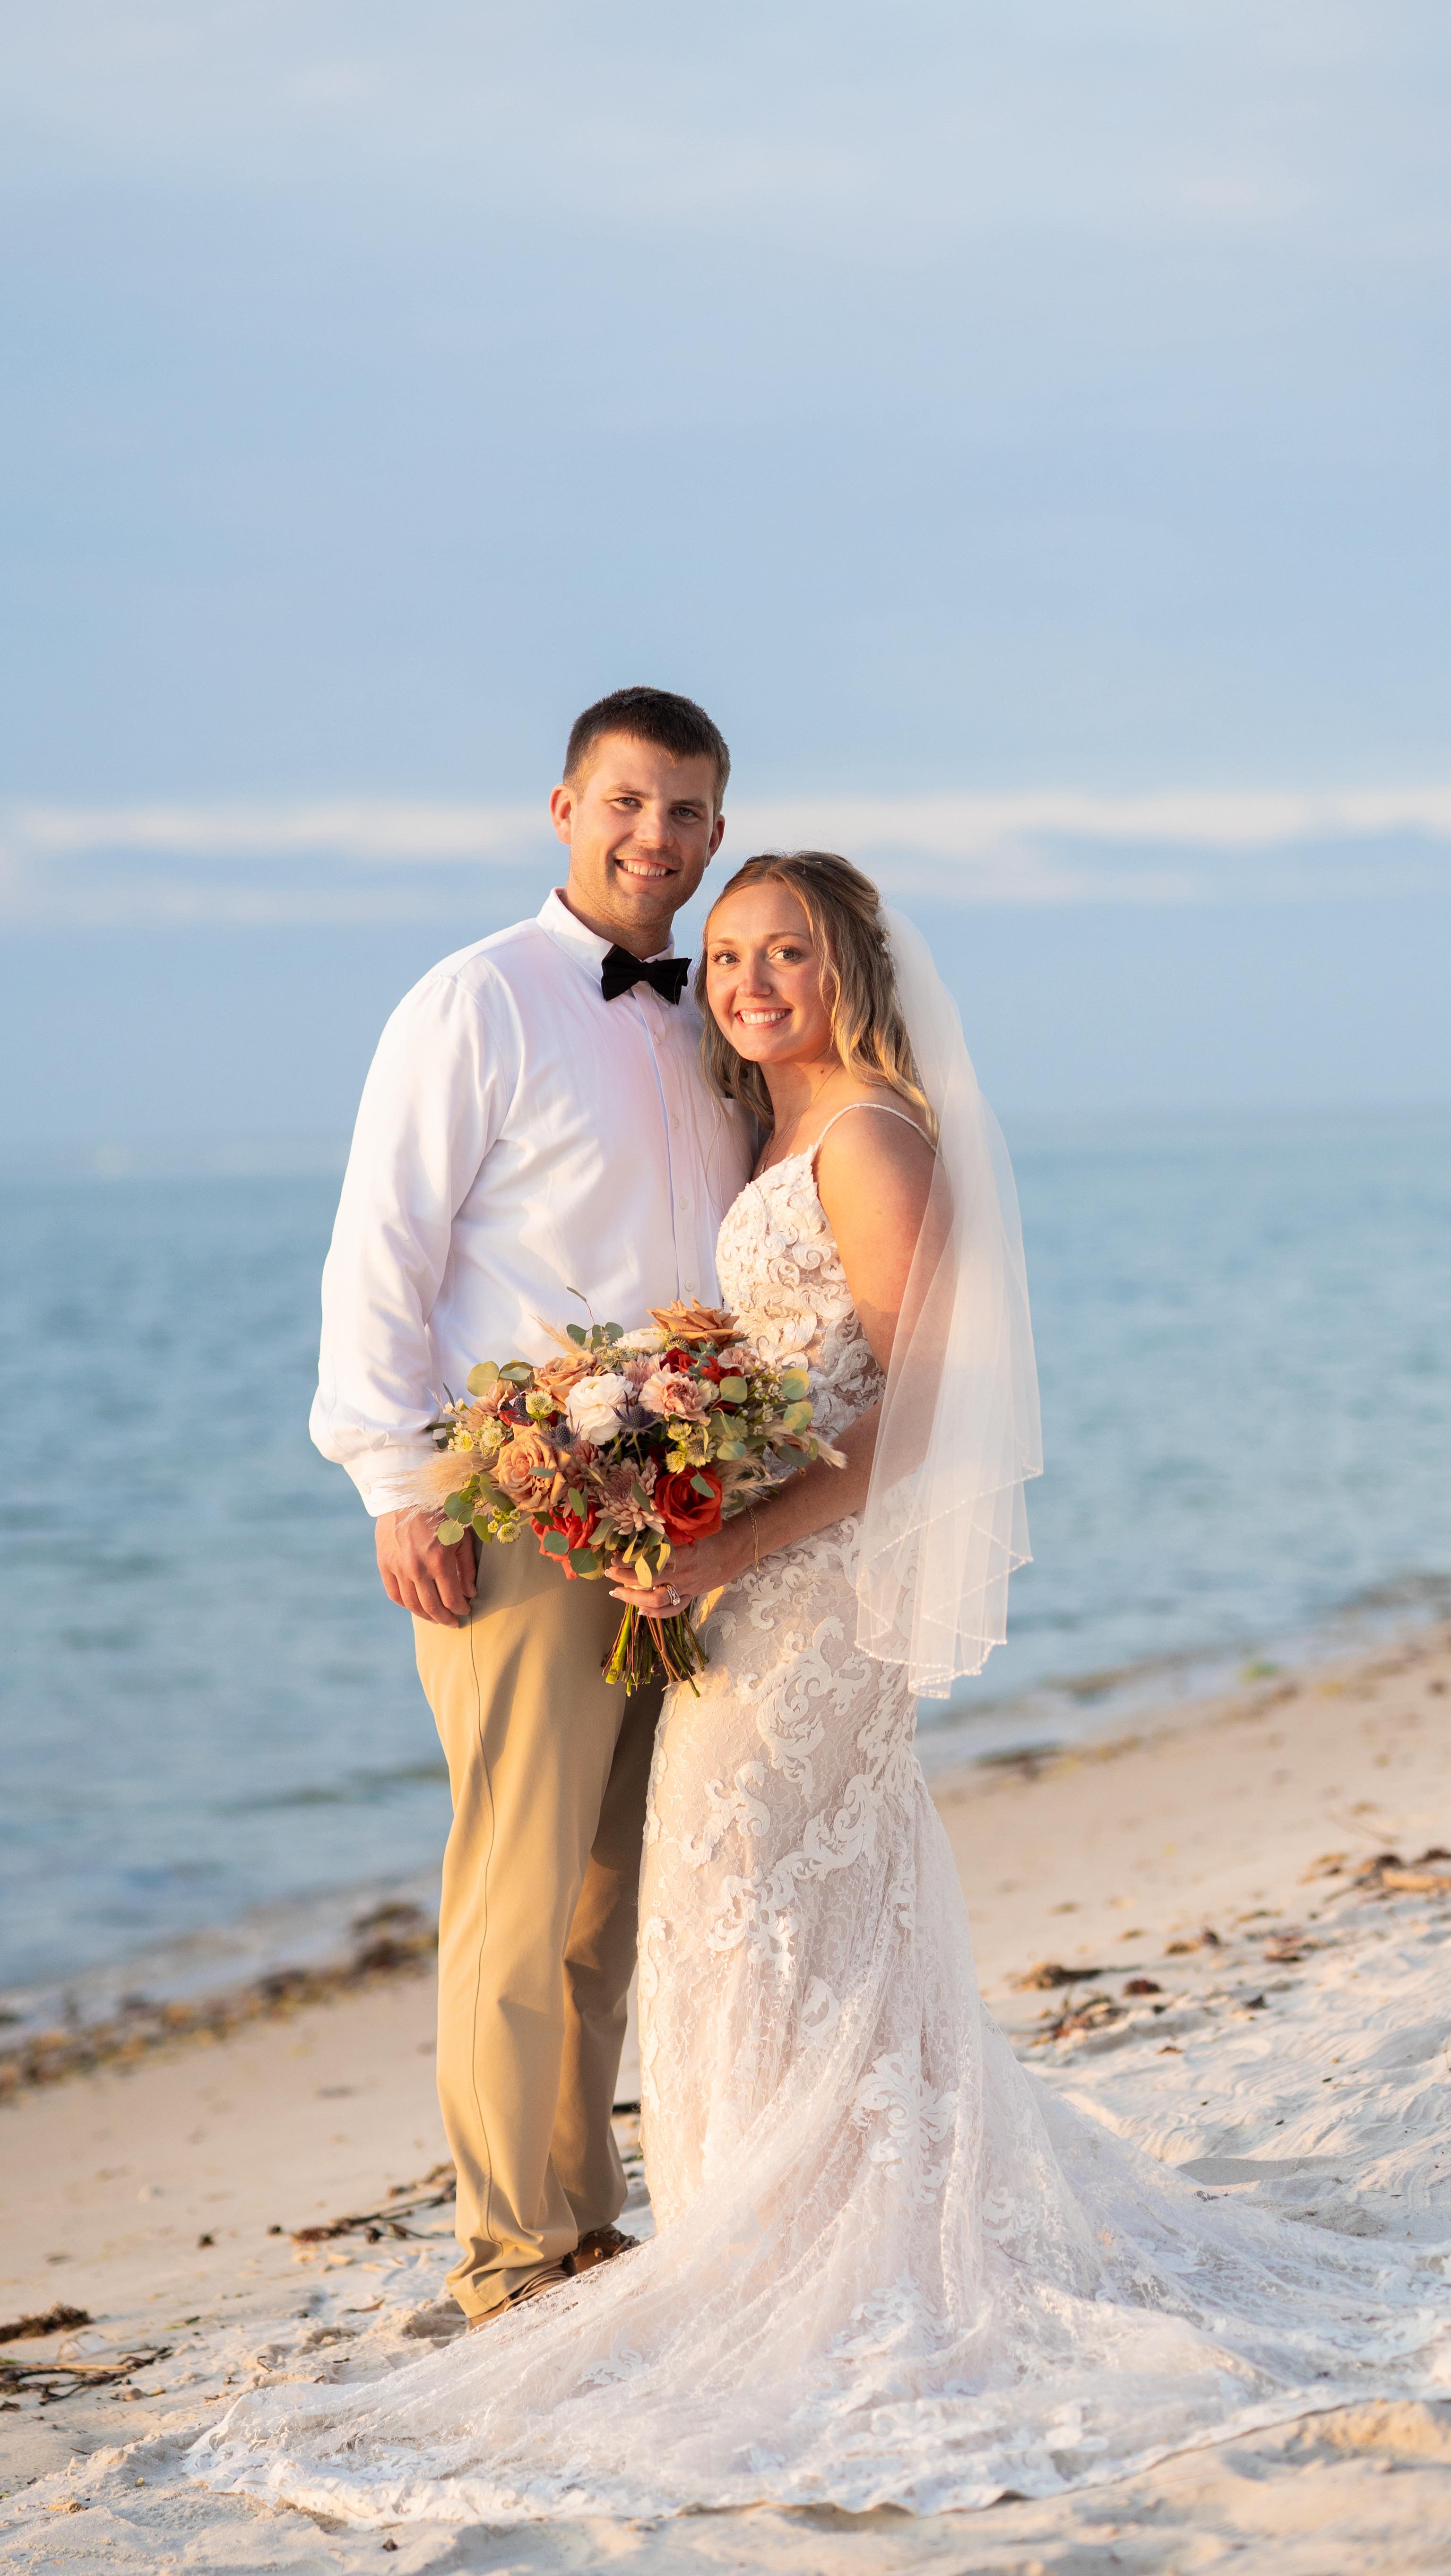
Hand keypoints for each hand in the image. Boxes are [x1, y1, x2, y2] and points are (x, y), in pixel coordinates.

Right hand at [376, 1509, 476, 1626]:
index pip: (451, 1598)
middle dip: (444, 1618)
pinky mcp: (384, 1563)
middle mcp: (417, 1568)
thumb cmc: (441, 1511)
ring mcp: (398, 1567)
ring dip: (425, 1615)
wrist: (407, 1493)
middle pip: (431, 1607)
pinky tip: (414, 1606)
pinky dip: (405, 1604)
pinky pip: (394, 1593)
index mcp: (439, 1560)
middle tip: (452, 1623)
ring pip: (411, 1604)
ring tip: (435, 1618)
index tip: (465, 1611)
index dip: (460, 1609)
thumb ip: (467, 1566)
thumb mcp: (461, 1534)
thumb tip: (471, 1593)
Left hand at [608, 1520, 751, 1615]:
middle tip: (609, 1572)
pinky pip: (673, 1610)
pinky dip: (655, 1613)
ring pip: (657, 1599)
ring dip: (633, 1598)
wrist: (736, 1549)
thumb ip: (667, 1532)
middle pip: (648, 1580)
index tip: (615, 1556)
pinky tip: (641, 1611)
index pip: (650, 1560)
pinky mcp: (692, 1595)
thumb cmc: (712, 1533)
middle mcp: (683, 1573)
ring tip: (617, 1592)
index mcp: (683, 1553)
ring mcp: (688, 1587)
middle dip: (624, 1577)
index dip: (629, 1560)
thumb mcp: (690, 1528)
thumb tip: (639, 1530)